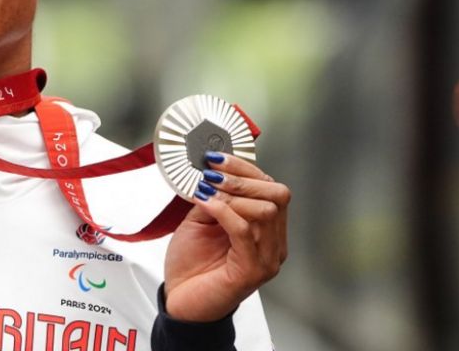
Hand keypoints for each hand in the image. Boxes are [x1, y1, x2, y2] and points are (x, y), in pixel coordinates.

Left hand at [163, 152, 290, 321]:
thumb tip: (211, 170)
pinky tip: (205, 204)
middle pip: (278, 195)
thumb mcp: (202, 220)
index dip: (246, 169)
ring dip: (232, 193)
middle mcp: (274, 243)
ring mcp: (267, 258)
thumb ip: (213, 197)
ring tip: (205, 190)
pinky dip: (224, 211)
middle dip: (243, 178)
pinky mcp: (252, 270)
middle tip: (212, 173)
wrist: (180, 300)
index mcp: (267, 229)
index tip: (216, 158)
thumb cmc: (192, 263)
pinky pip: (244, 231)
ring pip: (266, 210)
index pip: (272, 188)